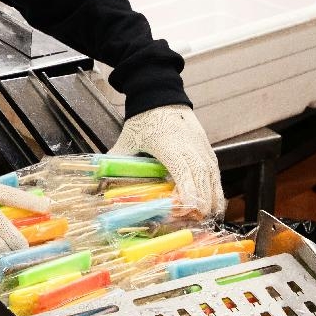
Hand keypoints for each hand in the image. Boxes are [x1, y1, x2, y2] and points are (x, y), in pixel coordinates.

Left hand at [110, 105, 224, 216]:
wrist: (161, 96)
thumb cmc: (144, 120)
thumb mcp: (128, 139)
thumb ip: (116, 158)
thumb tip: (99, 178)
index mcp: (168, 145)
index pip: (183, 171)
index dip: (187, 191)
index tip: (186, 208)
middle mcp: (189, 146)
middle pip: (201, 176)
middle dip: (201, 200)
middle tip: (195, 219)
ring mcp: (200, 146)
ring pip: (212, 174)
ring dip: (212, 196)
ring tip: (208, 215)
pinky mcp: (207, 147)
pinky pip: (215, 170)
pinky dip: (217, 187)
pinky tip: (214, 201)